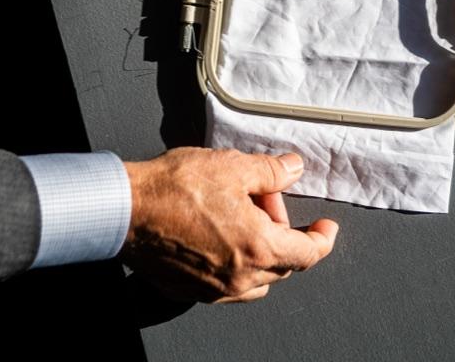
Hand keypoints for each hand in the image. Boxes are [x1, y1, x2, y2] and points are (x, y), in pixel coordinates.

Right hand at [121, 148, 337, 302]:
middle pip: (282, 265)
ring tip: (241, 215)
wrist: (127, 209)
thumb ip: (270, 171)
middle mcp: (239, 277)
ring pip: (255, 279)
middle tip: (264, 198)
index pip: (307, 253)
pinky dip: (233, 262)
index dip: (322, 239)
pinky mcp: (190, 289)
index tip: (327, 228)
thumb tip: (292, 168)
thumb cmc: (174, 189)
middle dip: (282, 230)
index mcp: (258, 248)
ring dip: (260, 251)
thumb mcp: (232, 166)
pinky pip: (226, 283)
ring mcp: (214, 288)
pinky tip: (218, 233)